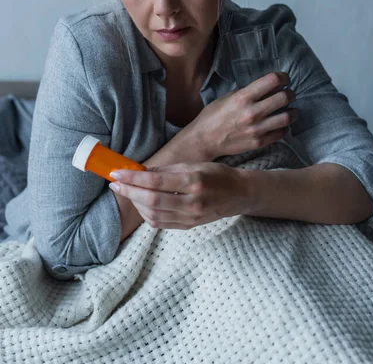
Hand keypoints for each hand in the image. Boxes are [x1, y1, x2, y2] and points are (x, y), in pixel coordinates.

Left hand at [109, 161, 247, 229]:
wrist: (238, 194)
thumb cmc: (216, 174)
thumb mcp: (193, 164)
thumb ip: (167, 169)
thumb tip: (140, 171)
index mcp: (194, 181)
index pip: (156, 181)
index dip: (133, 178)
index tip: (117, 172)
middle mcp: (192, 202)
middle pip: (151, 201)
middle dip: (129, 191)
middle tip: (115, 183)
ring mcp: (191, 217)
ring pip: (153, 215)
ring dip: (135, 203)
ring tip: (127, 191)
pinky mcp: (188, 226)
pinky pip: (160, 223)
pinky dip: (146, 214)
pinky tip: (141, 203)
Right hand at [191, 71, 297, 159]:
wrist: (204, 140)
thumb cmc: (212, 116)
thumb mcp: (226, 97)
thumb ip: (245, 92)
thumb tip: (264, 88)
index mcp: (243, 97)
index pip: (272, 80)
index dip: (283, 77)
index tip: (284, 79)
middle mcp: (252, 112)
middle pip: (284, 98)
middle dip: (290, 93)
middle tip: (290, 94)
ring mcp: (257, 129)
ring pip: (287, 117)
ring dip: (293, 111)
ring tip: (292, 110)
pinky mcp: (259, 142)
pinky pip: (281, 133)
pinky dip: (285, 127)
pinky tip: (282, 124)